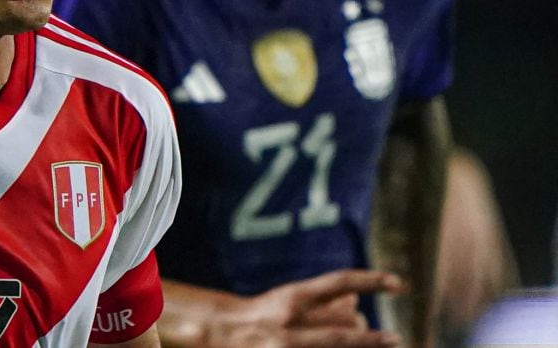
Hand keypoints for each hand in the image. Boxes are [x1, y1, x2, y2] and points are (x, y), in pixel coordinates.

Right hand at [208, 269, 404, 347]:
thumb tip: (356, 301)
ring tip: (372, 341)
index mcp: (293, 296)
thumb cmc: (264, 315)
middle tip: (388, 339)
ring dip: (358, 341)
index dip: (371, 281)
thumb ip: (323, 300)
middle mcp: (292, 320)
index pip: (339, 282)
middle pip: (348, 324)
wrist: (222, 333)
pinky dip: (345, 347)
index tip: (400, 284)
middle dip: (367, 334)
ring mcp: (289, 344)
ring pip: (342, 340)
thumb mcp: (290, 300)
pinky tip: (350, 347)